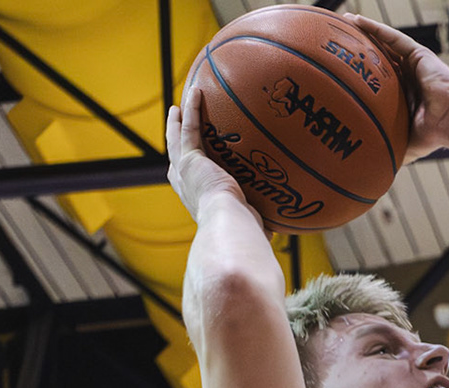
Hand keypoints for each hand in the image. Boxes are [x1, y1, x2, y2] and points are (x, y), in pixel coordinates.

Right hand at [166, 78, 253, 223]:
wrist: (229, 223)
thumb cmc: (241, 231)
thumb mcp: (247, 225)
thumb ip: (256, 225)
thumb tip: (274, 235)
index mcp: (193, 198)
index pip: (185, 177)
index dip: (184, 164)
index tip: (188, 155)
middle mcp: (184, 184)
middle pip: (175, 153)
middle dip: (174, 136)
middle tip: (176, 120)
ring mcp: (184, 169)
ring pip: (178, 138)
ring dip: (179, 119)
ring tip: (180, 104)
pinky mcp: (191, 158)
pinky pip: (191, 127)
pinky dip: (192, 109)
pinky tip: (196, 91)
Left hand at [341, 13, 448, 163]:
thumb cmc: (434, 136)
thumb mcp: (403, 144)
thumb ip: (387, 148)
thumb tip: (368, 169)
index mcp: (404, 93)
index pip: (378, 77)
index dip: (360, 70)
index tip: (339, 67)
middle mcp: (408, 75)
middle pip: (378, 55)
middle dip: (359, 47)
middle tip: (335, 41)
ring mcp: (413, 64)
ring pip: (384, 42)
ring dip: (364, 31)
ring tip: (342, 23)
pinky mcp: (419, 54)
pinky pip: (393, 37)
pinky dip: (376, 28)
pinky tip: (357, 21)